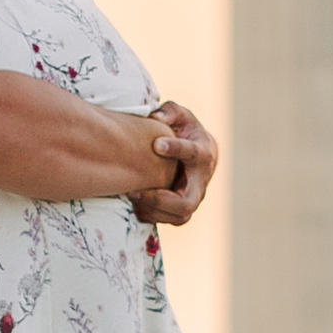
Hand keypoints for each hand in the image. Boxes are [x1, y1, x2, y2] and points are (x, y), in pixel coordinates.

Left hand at [132, 100, 217, 225]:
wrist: (200, 154)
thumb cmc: (185, 130)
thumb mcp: (180, 115)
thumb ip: (169, 112)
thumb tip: (156, 117)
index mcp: (201, 153)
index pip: (193, 153)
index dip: (176, 149)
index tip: (156, 144)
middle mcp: (200, 181)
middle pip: (187, 202)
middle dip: (160, 199)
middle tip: (135, 191)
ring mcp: (194, 198)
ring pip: (179, 217)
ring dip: (153, 210)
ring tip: (132, 196)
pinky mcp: (184, 209)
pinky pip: (170, 220)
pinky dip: (151, 215)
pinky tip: (135, 204)